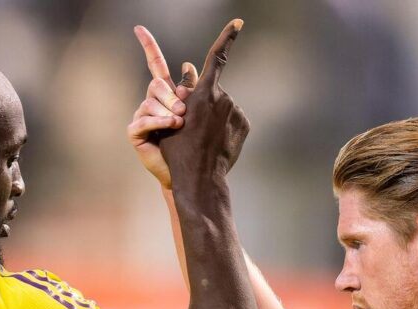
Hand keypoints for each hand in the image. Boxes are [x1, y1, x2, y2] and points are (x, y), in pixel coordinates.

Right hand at [128, 26, 198, 189]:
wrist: (190, 177)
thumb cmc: (196, 147)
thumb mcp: (198, 114)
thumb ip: (194, 90)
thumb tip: (189, 65)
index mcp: (167, 95)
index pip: (155, 65)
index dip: (148, 45)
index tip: (138, 28)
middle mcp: (152, 103)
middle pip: (158, 83)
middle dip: (172, 95)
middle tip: (185, 112)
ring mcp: (142, 117)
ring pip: (151, 100)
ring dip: (168, 111)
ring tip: (180, 123)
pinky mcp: (135, 133)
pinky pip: (144, 119)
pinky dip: (160, 122)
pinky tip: (172, 126)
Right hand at [159, 19, 248, 186]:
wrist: (200, 178)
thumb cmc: (179, 150)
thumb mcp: (173, 119)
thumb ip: (183, 91)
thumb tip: (187, 68)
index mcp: (203, 93)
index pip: (216, 58)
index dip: (227, 37)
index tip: (238, 23)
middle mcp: (223, 98)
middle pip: (214, 92)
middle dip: (206, 104)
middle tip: (194, 127)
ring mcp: (236, 112)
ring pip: (224, 107)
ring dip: (215, 118)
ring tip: (204, 140)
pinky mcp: (244, 125)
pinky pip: (233, 121)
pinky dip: (225, 128)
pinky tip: (215, 144)